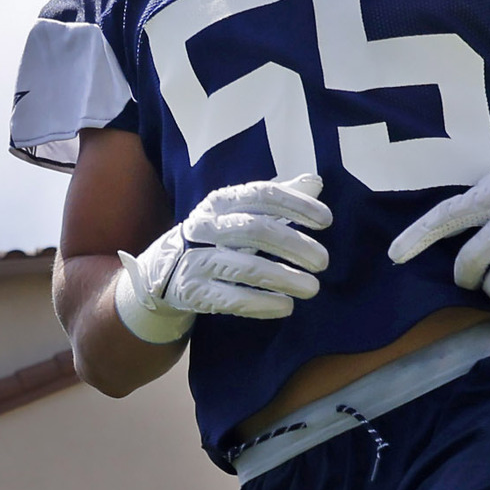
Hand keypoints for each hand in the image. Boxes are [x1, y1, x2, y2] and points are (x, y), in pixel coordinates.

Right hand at [112, 172, 330, 341]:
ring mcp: (196, 259)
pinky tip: (285, 307)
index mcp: (221, 201)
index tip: (326, 221)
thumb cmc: (215, 238)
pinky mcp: (192, 291)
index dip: (295, 205)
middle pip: (255, 230)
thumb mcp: (241, 213)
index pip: (261, 195)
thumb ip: (278, 199)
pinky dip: (262, 304)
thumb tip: (315, 183)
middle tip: (323, 261)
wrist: (163, 271)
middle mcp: (206, 226)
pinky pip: (232, 299)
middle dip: (294, 245)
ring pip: (246, 268)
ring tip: (313, 288)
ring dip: (284, 278)